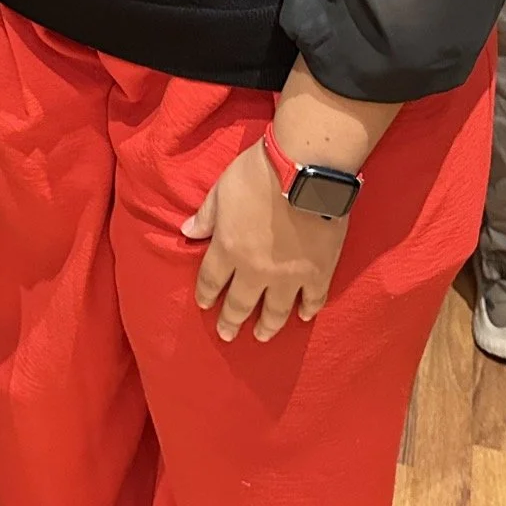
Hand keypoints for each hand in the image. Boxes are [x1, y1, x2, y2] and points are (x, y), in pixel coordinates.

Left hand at [182, 136, 348, 343]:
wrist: (304, 170)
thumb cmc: (258, 174)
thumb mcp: (222, 189)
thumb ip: (207, 215)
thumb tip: (187, 232)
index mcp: (229, 249)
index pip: (212, 281)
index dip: (207, 294)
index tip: (205, 305)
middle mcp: (256, 270)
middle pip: (240, 304)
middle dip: (231, 321)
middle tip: (226, 334)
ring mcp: (289, 276)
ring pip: (276, 311)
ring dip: (267, 326)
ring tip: (261, 335)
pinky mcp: (318, 272)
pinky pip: (312, 299)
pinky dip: (308, 310)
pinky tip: (304, 316)